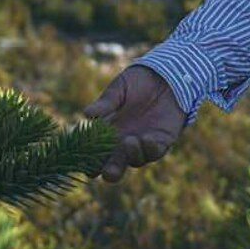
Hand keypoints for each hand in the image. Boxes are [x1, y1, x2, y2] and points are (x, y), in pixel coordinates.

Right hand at [82, 63, 185, 182]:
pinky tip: (146, 138)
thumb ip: (105, 103)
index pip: (97, 154)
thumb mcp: (119, 90)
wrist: (165, 75)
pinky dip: (150, 148)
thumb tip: (86, 114)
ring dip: (132, 154)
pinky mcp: (162, 140)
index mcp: (109, 133)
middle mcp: (125, 143)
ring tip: (130, 140)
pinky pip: (156, 151)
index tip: (84, 162)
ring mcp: (143, 143)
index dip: (90, 161)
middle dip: (111, 172)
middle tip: (108, 173)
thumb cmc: (137, 82)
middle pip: (115, 166)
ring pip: (136, 160)